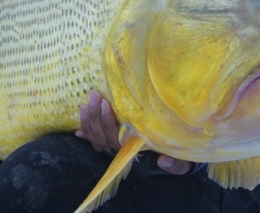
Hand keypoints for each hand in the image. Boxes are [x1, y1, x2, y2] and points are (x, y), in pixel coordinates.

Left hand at [76, 90, 193, 174]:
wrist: (176, 160)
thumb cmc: (178, 156)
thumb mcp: (181, 162)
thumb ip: (176, 164)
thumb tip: (163, 161)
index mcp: (134, 151)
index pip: (115, 138)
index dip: (107, 122)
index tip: (107, 103)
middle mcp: (121, 153)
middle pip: (102, 136)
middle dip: (96, 115)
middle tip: (95, 95)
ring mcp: (114, 151)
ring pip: (95, 138)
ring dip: (88, 121)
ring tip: (87, 102)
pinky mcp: (112, 146)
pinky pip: (95, 144)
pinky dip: (86, 137)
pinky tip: (77, 131)